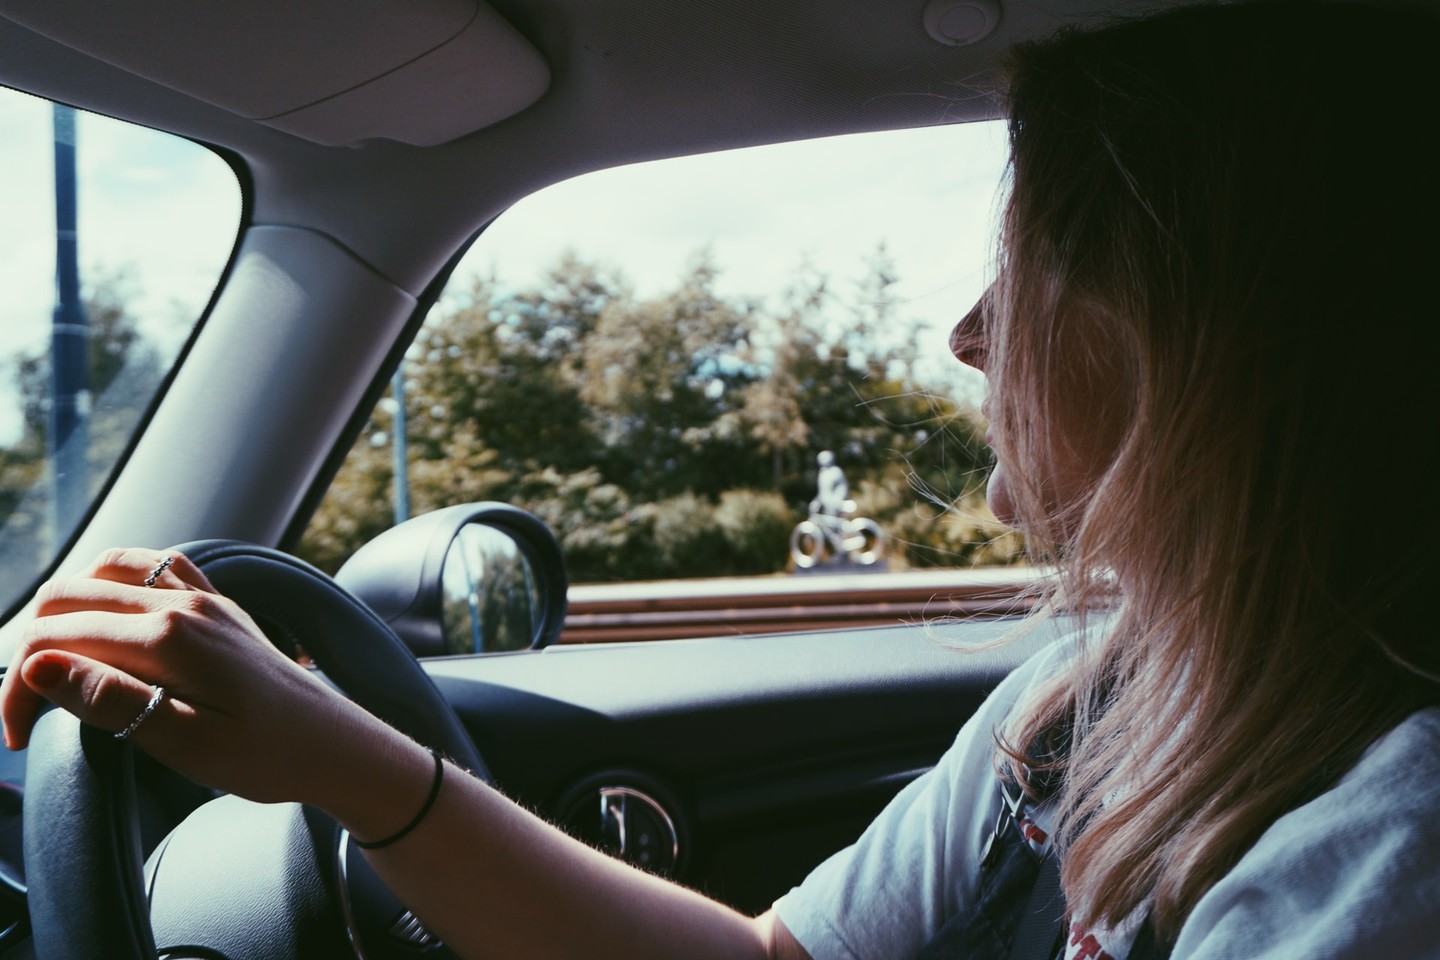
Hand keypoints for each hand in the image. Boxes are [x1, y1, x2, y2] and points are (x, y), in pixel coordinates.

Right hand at [0, 547, 381, 805]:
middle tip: (26, 713)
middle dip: (29, 650)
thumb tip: (38, 666)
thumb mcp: (184, 742)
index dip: (16, 690)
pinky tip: (106, 618)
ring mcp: (204, 596)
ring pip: (105, 569)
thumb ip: (109, 700)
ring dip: (65, 608)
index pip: (55, 641)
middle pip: (69, 597)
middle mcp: (184, 602)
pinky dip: (112, 582)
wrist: (336, 747)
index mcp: (169, 637)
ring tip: (54, 665)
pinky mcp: (219, 604)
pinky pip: (155, 566)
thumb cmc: (267, 756)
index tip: (18, 741)